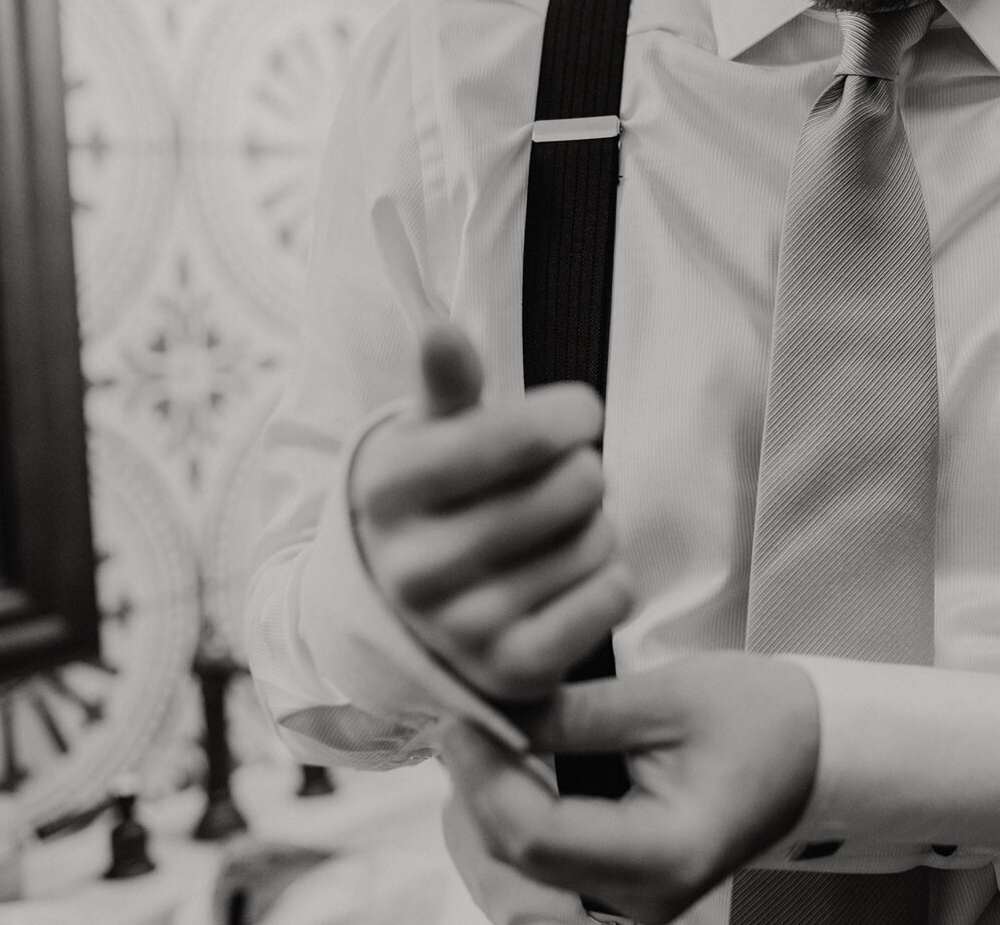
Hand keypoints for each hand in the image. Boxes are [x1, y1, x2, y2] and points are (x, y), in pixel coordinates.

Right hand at [349, 322, 634, 701]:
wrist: (410, 613)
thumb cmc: (439, 500)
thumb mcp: (431, 435)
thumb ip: (446, 384)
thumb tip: (441, 329)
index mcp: (388, 492)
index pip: (510, 437)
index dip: (566, 415)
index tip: (581, 412)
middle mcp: (414, 568)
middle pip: (570, 487)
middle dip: (584, 470)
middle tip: (566, 479)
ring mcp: (461, 628)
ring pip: (596, 541)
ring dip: (597, 526)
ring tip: (561, 530)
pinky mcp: (510, 671)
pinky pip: (609, 599)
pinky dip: (612, 578)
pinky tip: (577, 574)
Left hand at [440, 653, 821, 923]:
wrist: (808, 749)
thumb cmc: (758, 717)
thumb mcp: (668, 696)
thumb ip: (574, 711)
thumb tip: (489, 708)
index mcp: (666, 855)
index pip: (538, 840)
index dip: (485, 777)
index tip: (462, 717)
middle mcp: (645, 903)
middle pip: (513, 875)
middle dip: (474, 798)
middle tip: (466, 725)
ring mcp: (630, 910)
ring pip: (511, 890)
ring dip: (481, 819)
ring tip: (484, 747)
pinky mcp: (616, 898)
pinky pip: (533, 886)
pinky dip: (505, 835)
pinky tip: (506, 781)